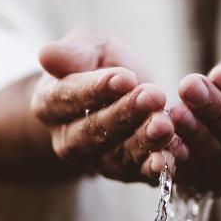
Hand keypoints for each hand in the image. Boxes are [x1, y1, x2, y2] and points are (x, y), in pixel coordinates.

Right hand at [31, 31, 184, 183]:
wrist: (120, 90)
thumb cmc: (98, 62)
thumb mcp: (87, 47)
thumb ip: (72, 53)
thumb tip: (46, 54)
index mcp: (50, 103)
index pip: (67, 98)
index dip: (94, 89)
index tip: (123, 78)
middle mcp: (68, 139)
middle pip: (92, 131)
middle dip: (124, 114)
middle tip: (152, 96)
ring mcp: (96, 160)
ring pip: (117, 156)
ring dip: (144, 142)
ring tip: (166, 125)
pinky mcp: (126, 172)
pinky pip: (140, 173)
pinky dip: (157, 166)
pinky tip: (175, 154)